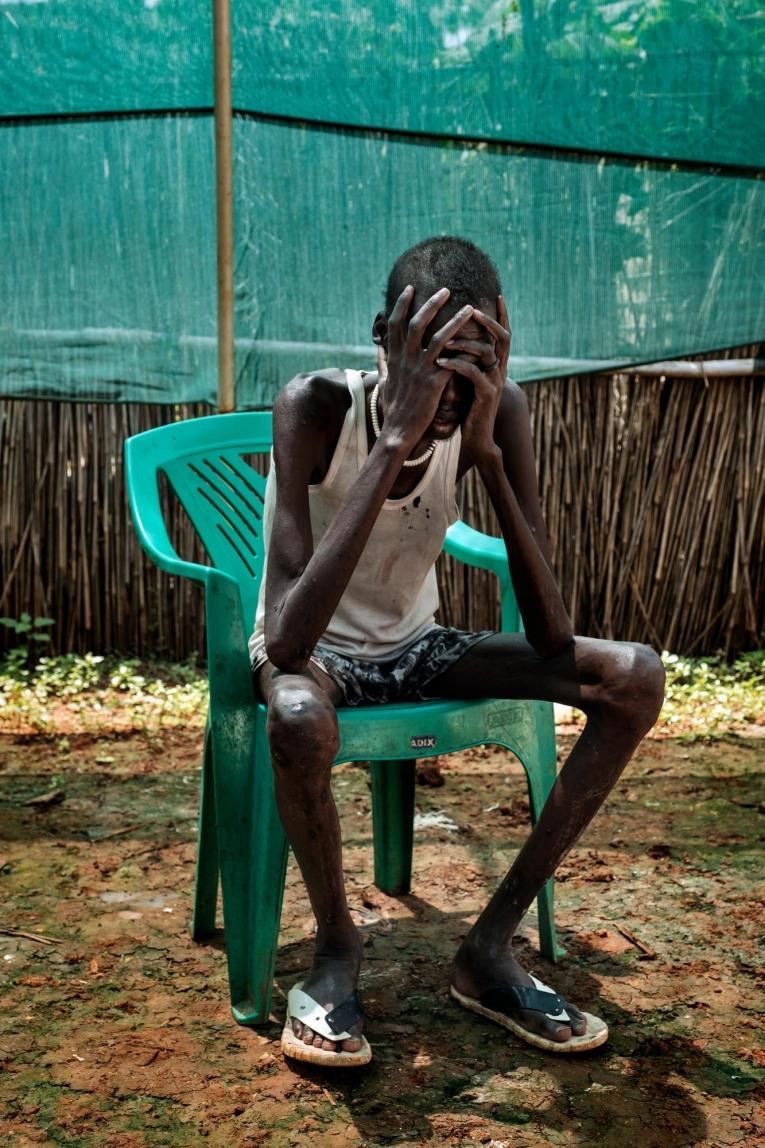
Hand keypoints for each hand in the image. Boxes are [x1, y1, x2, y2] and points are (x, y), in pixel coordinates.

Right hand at [379, 286, 475, 448]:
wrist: (398, 432)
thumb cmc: (393, 409)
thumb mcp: (383, 381)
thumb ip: (382, 362)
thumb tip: (378, 347)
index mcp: (395, 358)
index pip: (396, 323)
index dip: (402, 304)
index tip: (411, 288)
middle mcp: (406, 360)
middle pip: (416, 324)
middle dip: (431, 304)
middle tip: (446, 290)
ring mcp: (420, 372)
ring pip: (438, 339)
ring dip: (455, 322)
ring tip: (470, 309)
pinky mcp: (433, 385)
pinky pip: (452, 363)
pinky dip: (465, 351)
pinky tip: (478, 342)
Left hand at [436, 295, 510, 460]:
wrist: (478, 437)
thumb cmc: (470, 408)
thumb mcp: (470, 381)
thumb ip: (468, 360)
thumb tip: (454, 339)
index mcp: (497, 365)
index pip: (504, 334)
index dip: (503, 315)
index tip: (498, 295)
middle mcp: (500, 370)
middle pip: (503, 337)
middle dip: (488, 321)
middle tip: (471, 310)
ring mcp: (495, 382)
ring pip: (487, 352)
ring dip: (465, 342)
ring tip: (445, 338)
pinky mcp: (486, 395)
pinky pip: (473, 372)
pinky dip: (456, 363)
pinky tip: (440, 360)